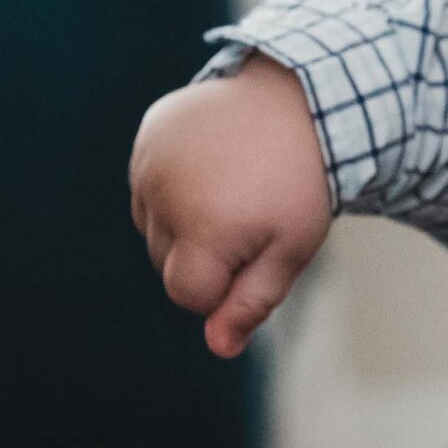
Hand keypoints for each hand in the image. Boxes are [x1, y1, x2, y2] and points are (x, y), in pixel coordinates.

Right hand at [129, 56, 333, 356]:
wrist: (302, 100)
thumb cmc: (301, 185)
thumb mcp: (290, 250)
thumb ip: (250, 303)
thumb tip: (219, 347)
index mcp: (205, 229)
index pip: (187, 294)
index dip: (222, 286)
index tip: (255, 254)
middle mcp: (167, 194)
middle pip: (164, 261)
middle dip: (202, 253)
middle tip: (248, 215)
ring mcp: (152, 160)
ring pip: (151, 224)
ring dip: (181, 221)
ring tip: (229, 190)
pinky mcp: (149, 132)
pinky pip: (145, 182)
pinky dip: (171, 184)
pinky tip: (210, 165)